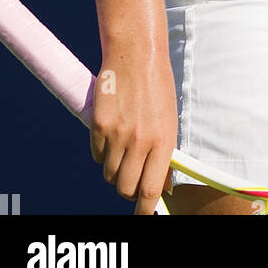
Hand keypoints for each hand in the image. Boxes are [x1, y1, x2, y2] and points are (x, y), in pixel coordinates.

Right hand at [90, 45, 178, 215]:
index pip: (151, 190)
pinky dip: (102, 153)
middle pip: (125, 188)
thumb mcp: (170, 120)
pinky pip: (97, 155)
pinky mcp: (98, 126)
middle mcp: (140, 141)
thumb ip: (166, 154)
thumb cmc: (157, 86)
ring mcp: (117, 135)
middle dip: (128, 190)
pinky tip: (111, 135)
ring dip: (115, 170)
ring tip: (123, 150)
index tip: (143, 214)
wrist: (136, 53)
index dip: (145, 208)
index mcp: (163, 140)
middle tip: (131, 179)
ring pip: (109, 174)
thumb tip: (164, 186)